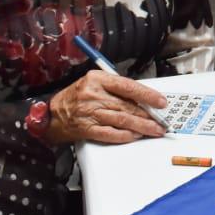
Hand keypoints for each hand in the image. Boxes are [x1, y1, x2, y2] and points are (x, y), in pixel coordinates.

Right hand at [46, 70, 167, 143]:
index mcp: (97, 79)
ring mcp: (89, 112)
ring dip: (141, 127)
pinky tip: (135, 136)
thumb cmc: (77, 96)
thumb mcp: (95, 83)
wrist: (52, 113)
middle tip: (161, 121)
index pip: (128, 86)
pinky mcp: (86, 128)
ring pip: (122, 120)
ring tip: (154, 130)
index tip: (161, 102)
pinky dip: (125, 136)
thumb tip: (143, 99)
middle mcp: (93, 95)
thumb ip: (117, 88)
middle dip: (148, 115)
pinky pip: (110, 133)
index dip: (147, 95)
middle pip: (127, 106)